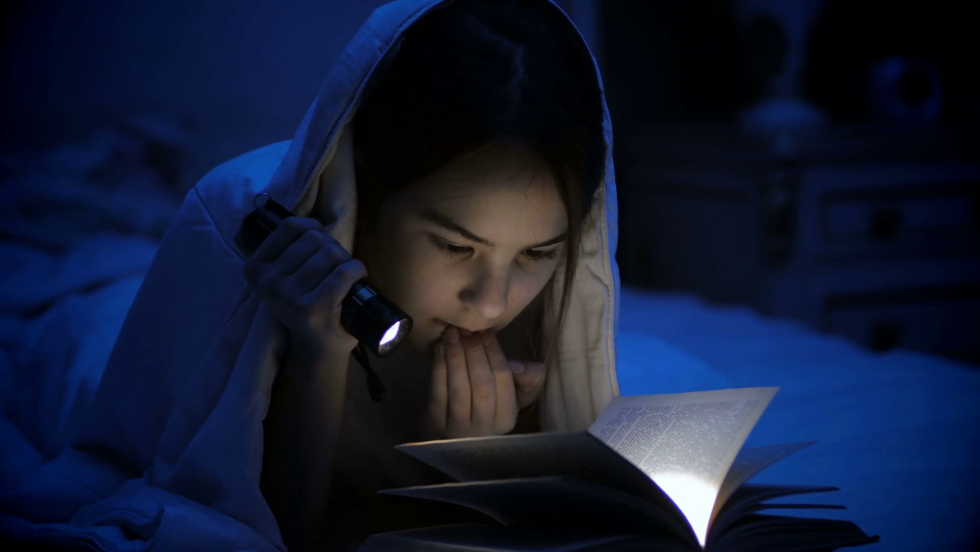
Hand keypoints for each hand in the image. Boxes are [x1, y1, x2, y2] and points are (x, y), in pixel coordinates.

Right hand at [243, 216, 366, 354]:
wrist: (316, 348)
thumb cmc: (303, 306)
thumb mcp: (283, 277)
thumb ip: (286, 250)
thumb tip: (310, 222)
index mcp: (255, 270)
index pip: (289, 227)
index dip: (312, 228)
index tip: (319, 242)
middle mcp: (268, 282)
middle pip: (314, 239)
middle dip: (332, 247)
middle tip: (335, 266)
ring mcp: (289, 295)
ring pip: (331, 253)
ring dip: (345, 260)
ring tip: (343, 275)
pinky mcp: (313, 307)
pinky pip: (343, 272)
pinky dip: (357, 270)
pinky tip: (357, 278)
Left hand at [425, 327, 545, 438]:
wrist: (456, 441)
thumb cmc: (490, 411)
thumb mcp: (516, 398)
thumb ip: (527, 378)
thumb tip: (517, 364)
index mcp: (507, 418)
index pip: (503, 380)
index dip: (494, 353)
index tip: (486, 331)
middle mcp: (484, 426)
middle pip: (482, 384)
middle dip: (474, 352)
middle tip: (466, 329)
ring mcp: (458, 427)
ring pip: (459, 387)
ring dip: (455, 356)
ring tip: (451, 334)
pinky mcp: (435, 424)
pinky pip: (438, 392)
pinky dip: (439, 367)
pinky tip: (439, 348)